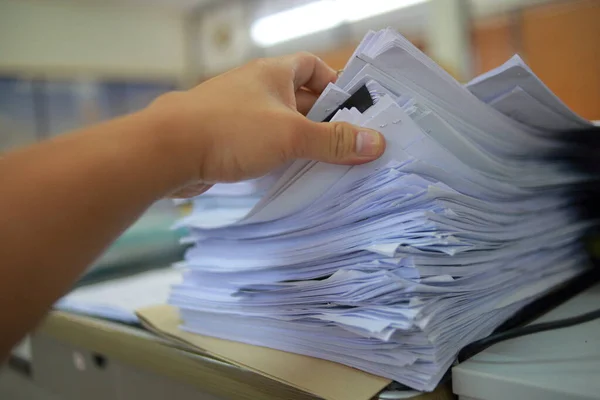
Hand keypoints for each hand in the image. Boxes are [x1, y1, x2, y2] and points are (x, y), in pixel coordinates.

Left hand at [147, 52, 384, 196]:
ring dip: (300, 143)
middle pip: (299, 100)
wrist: (167, 151)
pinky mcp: (225, 140)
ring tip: (326, 165)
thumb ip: (332, 140)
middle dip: (323, 121)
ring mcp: (238, 114)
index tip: (353, 108)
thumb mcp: (290, 134)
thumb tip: (375, 142)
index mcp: (272, 74)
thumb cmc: (230, 130)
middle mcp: (255, 89)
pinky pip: (261, 145)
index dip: (334, 82)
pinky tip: (290, 176)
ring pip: (279, 126)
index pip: (312, 67)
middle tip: (347, 145)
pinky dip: (278, 157)